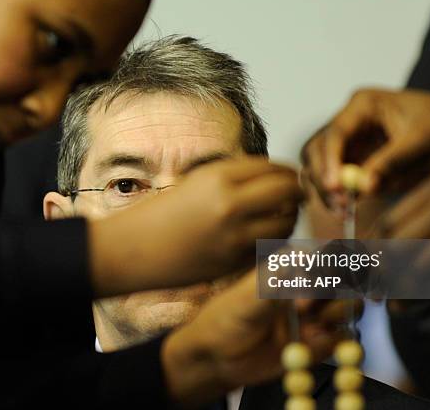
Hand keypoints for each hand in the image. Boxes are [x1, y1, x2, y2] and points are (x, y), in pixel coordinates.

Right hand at [89, 157, 303, 296]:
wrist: (130, 250)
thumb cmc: (159, 215)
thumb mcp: (195, 183)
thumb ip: (233, 178)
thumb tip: (273, 178)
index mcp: (217, 177)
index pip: (272, 167)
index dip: (287, 172)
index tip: (291, 176)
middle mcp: (229, 203)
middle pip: (286, 190)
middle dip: (297, 191)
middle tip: (299, 194)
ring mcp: (233, 236)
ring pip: (285, 223)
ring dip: (290, 218)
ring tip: (285, 216)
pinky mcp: (232, 263)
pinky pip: (270, 248)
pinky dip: (276, 241)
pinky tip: (269, 237)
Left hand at [162, 270, 361, 407]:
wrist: (219, 357)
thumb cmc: (227, 319)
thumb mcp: (246, 299)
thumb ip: (274, 284)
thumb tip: (298, 260)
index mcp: (292, 266)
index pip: (327, 255)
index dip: (334, 263)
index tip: (325, 277)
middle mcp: (309, 287)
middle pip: (346, 279)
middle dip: (336, 290)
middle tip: (305, 308)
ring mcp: (316, 315)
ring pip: (350, 307)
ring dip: (337, 315)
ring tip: (310, 328)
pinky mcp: (319, 342)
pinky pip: (344, 340)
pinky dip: (335, 343)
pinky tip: (308, 346)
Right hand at [301, 88, 429, 206]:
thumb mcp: (424, 143)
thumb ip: (391, 163)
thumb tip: (363, 187)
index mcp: (364, 104)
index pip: (336, 132)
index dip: (330, 161)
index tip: (336, 187)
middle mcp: (350, 120)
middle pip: (317, 149)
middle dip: (323, 177)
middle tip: (340, 204)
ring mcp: (349, 140)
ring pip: (318, 165)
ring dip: (325, 189)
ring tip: (343, 211)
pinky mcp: (353, 160)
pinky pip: (333, 178)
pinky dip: (335, 194)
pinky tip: (346, 209)